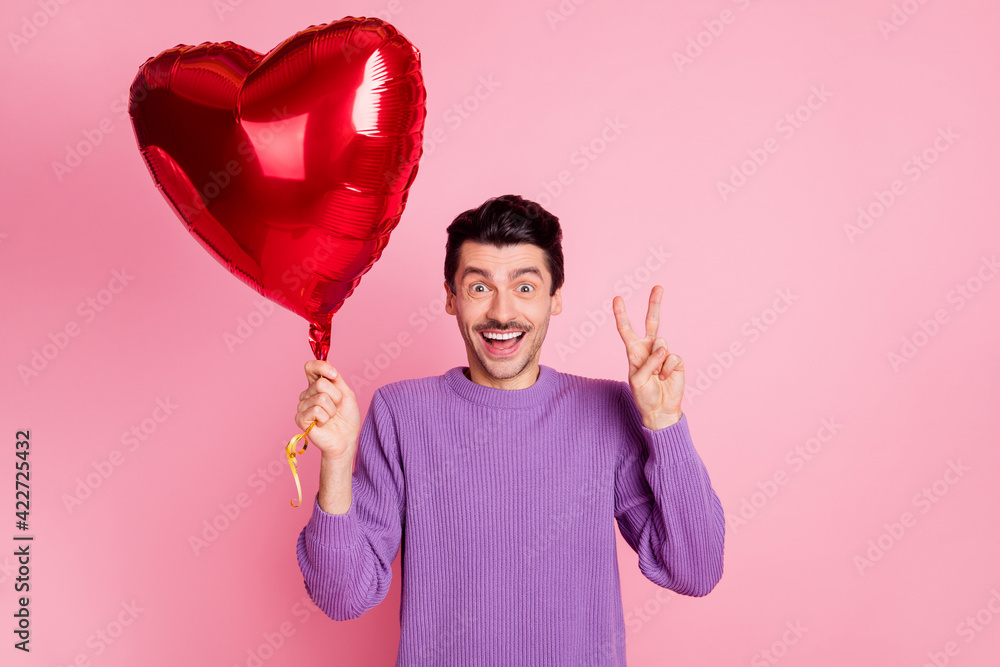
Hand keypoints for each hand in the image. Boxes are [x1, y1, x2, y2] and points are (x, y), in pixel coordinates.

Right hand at [296, 360, 361, 459]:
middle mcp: (307, 394)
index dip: (321, 367)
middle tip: (337, 407)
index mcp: (317, 385)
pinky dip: (325, 418)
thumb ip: (336, 378)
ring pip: (321, 398)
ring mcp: (302, 406)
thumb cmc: (347, 418)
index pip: (310, 367)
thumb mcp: (346, 393)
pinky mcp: (300, 419)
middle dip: (336, 396)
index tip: (334, 375)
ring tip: (331, 417)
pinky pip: (316, 410)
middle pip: (321, 383)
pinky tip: (323, 424)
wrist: (346, 439)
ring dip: (332, 409)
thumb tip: (326, 362)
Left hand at [613, 285, 684, 428]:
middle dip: (655, 304)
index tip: (618, 298)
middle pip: (652, 322)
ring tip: (656, 377)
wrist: (660, 410)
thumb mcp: (637, 381)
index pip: (626, 330)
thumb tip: (663, 347)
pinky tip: (666, 378)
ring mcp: (664, 354)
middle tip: (658, 286)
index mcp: (634, 351)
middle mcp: (649, 349)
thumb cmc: (644, 396)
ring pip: (661, 343)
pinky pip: (672, 358)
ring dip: (657, 362)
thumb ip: (647, 363)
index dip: (621, 315)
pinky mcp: (677, 361)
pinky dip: (667, 370)